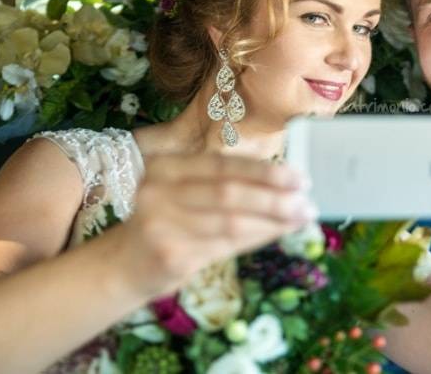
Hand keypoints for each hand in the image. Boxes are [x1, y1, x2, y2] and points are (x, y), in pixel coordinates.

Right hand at [114, 153, 315, 296]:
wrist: (123, 265)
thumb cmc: (168, 223)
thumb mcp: (186, 194)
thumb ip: (226, 185)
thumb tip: (285, 184)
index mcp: (165, 166)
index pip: (223, 165)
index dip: (264, 171)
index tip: (299, 176)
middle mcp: (158, 191)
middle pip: (229, 192)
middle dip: (274, 197)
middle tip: (306, 200)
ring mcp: (162, 225)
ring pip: (232, 222)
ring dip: (274, 220)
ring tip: (301, 216)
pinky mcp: (172, 256)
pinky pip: (227, 246)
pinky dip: (260, 237)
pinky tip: (279, 232)